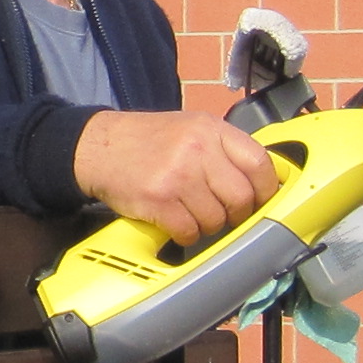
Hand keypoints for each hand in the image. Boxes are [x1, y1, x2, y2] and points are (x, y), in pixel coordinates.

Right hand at [71, 111, 278, 250]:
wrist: (96, 146)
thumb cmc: (145, 140)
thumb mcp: (190, 128)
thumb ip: (224, 149)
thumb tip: (262, 182)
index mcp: (210, 129)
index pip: (259, 163)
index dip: (265, 189)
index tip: (260, 200)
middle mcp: (197, 149)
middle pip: (241, 197)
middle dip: (236, 214)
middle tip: (223, 213)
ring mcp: (177, 175)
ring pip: (216, 219)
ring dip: (207, 225)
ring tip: (190, 213)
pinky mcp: (158, 200)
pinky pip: (189, 231)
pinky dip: (185, 234)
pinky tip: (174, 221)